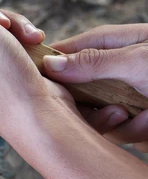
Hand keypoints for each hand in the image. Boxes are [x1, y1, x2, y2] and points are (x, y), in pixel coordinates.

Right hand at [41, 25, 147, 151]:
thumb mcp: (138, 61)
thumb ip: (93, 63)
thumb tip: (50, 63)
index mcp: (111, 45)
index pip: (66, 52)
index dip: (51, 68)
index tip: (41, 85)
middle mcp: (114, 70)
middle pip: (79, 91)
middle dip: (94, 108)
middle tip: (118, 111)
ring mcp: (127, 95)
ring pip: (100, 116)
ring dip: (122, 124)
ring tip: (146, 117)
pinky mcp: (139, 118)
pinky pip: (122, 132)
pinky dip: (138, 133)